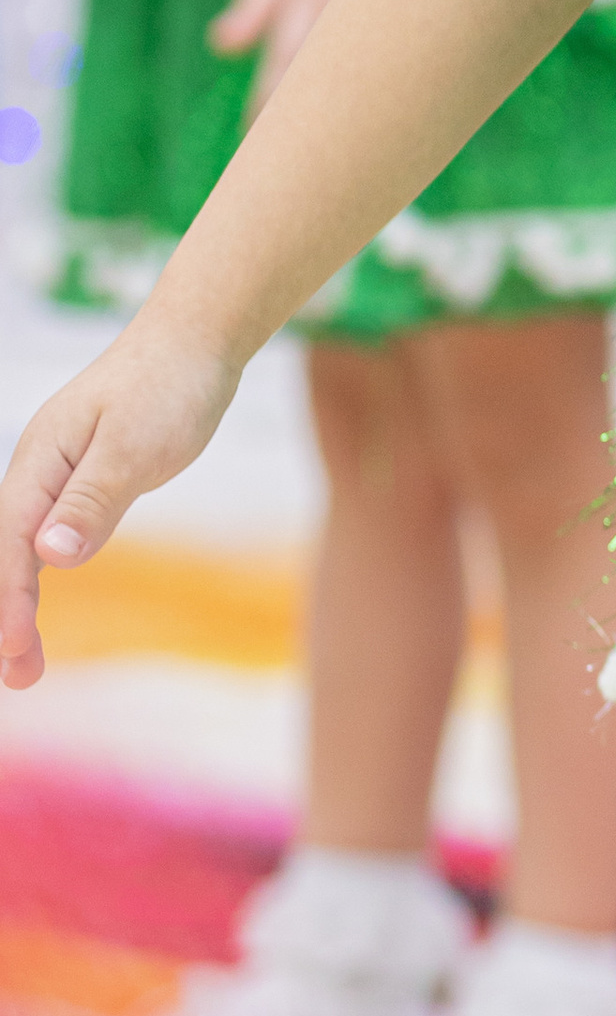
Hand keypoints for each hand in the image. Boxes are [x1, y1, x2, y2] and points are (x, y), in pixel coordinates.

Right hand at [1, 320, 240, 688]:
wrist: (197, 337)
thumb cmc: (170, 385)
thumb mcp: (136, 446)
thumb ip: (92, 501)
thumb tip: (49, 556)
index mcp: (40, 460)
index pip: (13, 544)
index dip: (11, 602)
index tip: (15, 653)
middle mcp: (38, 467)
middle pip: (7, 550)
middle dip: (6, 615)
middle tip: (20, 678)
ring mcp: (58, 471)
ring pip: (24, 544)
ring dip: (19, 600)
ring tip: (26, 659)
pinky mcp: (83, 475)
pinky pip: (49, 531)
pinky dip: (39, 570)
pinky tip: (38, 598)